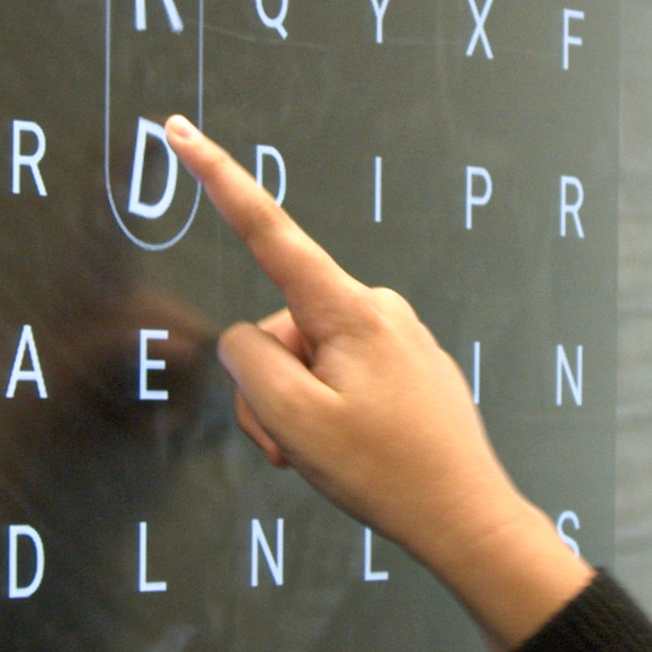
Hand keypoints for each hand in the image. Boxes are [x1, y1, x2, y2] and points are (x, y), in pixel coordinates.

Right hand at [164, 117, 592, 651]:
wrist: (468, 520)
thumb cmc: (389, 474)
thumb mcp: (294, 422)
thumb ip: (251, 364)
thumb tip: (250, 340)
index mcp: (350, 311)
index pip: (268, 231)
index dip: (217, 178)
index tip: (183, 132)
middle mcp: (378, 309)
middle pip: (278, 331)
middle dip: (270, 390)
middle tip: (295, 449)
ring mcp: (396, 337)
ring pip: (306, 362)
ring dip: (298, 412)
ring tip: (327, 458)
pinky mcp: (407, 365)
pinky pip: (340, 378)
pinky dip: (328, 415)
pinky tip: (359, 452)